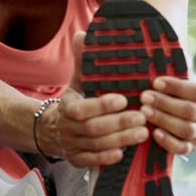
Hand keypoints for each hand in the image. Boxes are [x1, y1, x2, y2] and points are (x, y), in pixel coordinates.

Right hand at [53, 31, 149, 167]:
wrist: (52, 129)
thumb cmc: (75, 101)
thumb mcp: (77, 81)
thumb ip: (82, 61)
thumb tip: (82, 34)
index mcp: (67, 106)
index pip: (83, 108)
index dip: (103, 105)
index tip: (124, 99)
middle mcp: (67, 127)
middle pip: (94, 128)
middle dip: (119, 123)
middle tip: (142, 117)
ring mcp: (71, 145)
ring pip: (96, 145)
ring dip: (121, 139)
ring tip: (143, 132)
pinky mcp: (76, 160)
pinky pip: (92, 161)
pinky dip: (107, 157)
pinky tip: (124, 151)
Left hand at [140, 76, 195, 155]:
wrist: (169, 110)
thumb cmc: (167, 91)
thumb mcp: (170, 79)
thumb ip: (168, 70)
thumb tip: (159, 59)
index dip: (176, 87)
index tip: (155, 82)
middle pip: (190, 111)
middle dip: (165, 103)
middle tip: (145, 97)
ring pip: (186, 129)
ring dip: (164, 120)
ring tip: (145, 111)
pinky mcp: (189, 146)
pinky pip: (182, 148)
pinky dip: (168, 141)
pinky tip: (154, 132)